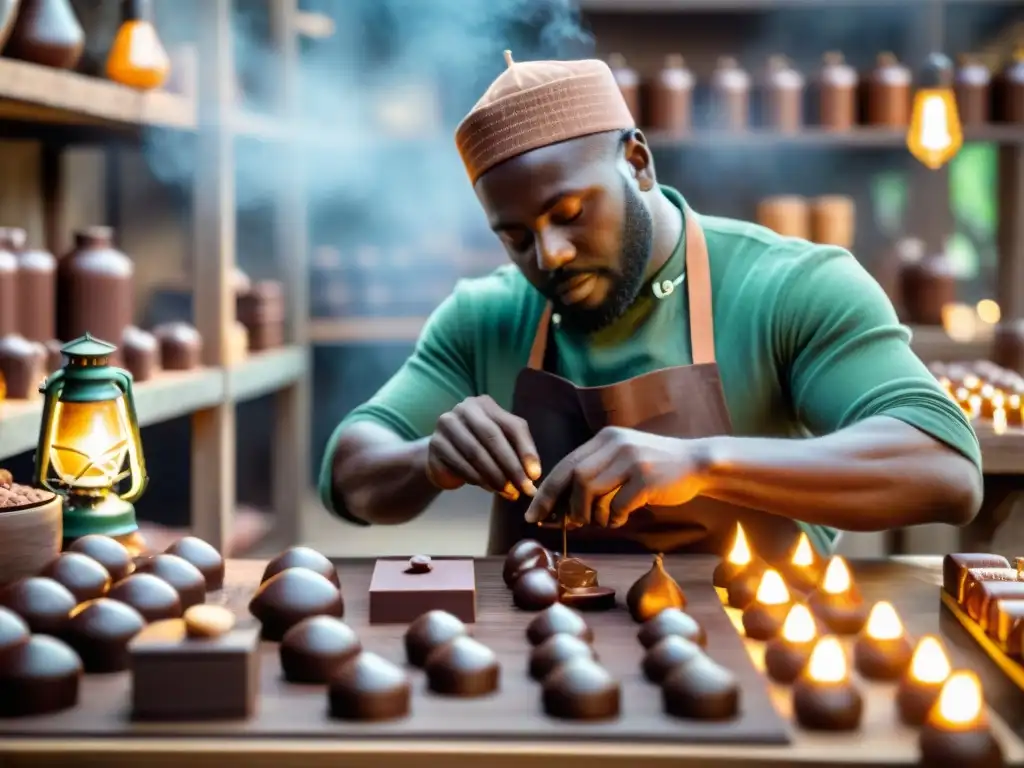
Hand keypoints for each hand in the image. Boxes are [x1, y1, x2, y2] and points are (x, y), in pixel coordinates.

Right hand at [426, 395, 541, 500]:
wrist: (445, 458)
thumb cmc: (481, 449)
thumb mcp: (503, 445)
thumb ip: (519, 454)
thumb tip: (533, 475)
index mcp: (486, 404)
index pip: (512, 425)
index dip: (526, 450)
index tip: (535, 475)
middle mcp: (464, 408)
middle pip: (492, 436)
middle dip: (511, 465)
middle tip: (523, 488)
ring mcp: (447, 424)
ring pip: (475, 452)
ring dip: (495, 476)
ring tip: (508, 492)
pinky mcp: (435, 444)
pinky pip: (460, 463)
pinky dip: (478, 479)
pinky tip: (490, 489)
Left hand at [524, 427, 706, 526]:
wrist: (697, 462)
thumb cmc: (656, 467)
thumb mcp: (623, 458)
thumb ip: (596, 473)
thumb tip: (562, 505)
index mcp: (605, 438)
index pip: (566, 463)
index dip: (547, 490)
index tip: (534, 512)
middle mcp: (615, 444)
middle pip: (574, 476)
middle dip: (560, 504)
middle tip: (561, 524)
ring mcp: (631, 459)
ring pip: (591, 491)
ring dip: (590, 513)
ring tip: (600, 521)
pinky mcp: (646, 478)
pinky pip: (617, 505)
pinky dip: (614, 518)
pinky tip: (621, 520)